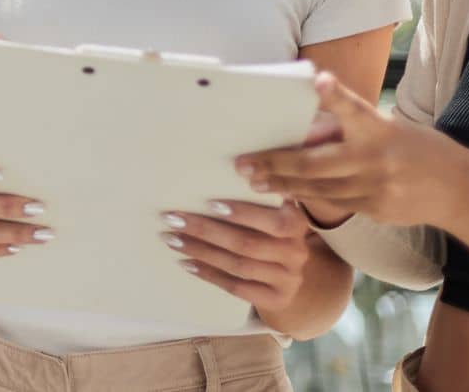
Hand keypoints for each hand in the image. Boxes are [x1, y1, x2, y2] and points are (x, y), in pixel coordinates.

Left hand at [160, 201, 310, 312]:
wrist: (294, 272)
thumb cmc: (276, 230)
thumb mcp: (278, 209)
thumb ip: (265, 194)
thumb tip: (242, 169)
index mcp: (296, 224)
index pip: (272, 221)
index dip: (242, 213)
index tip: (211, 203)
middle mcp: (295, 253)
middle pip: (246, 243)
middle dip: (205, 230)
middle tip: (172, 219)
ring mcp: (286, 280)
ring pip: (236, 265)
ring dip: (200, 251)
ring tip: (172, 239)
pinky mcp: (274, 299)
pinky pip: (235, 287)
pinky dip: (208, 274)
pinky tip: (186, 263)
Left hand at [236, 72, 459, 228]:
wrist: (460, 189)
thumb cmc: (417, 148)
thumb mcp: (389, 128)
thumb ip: (352, 128)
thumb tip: (307, 128)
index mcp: (381, 129)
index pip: (354, 107)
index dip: (335, 94)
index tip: (317, 79)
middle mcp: (377, 159)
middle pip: (316, 163)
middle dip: (275, 164)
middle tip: (243, 163)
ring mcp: (376, 189)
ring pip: (318, 189)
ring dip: (282, 185)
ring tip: (254, 181)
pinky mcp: (376, 210)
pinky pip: (334, 204)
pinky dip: (307, 199)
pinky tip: (285, 195)